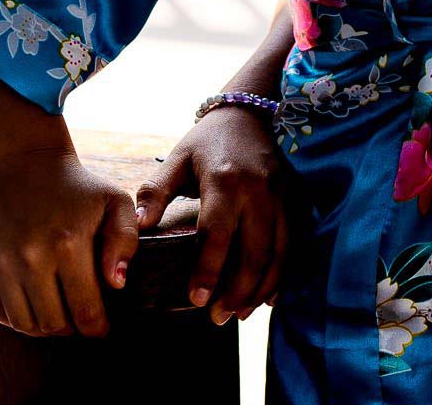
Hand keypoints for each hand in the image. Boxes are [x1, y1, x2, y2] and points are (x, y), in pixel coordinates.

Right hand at [0, 144, 138, 338]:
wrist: (24, 162)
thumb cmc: (77, 186)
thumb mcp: (114, 202)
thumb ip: (125, 241)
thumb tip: (117, 284)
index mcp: (68, 244)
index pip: (85, 310)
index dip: (96, 328)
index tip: (101, 329)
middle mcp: (30, 258)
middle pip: (53, 323)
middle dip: (71, 329)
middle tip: (80, 320)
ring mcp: (0, 263)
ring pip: (23, 323)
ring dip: (43, 328)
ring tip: (58, 315)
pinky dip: (15, 319)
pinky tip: (32, 306)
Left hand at [135, 106, 289, 324]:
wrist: (250, 113)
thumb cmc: (207, 140)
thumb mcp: (177, 158)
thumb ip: (155, 191)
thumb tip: (139, 225)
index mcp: (226, 182)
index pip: (219, 234)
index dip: (209, 270)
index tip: (197, 300)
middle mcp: (258, 192)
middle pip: (255, 251)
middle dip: (238, 290)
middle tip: (217, 317)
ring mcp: (280, 197)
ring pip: (278, 253)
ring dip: (261, 288)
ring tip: (239, 314)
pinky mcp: (291, 201)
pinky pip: (291, 244)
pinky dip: (281, 274)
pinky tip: (268, 297)